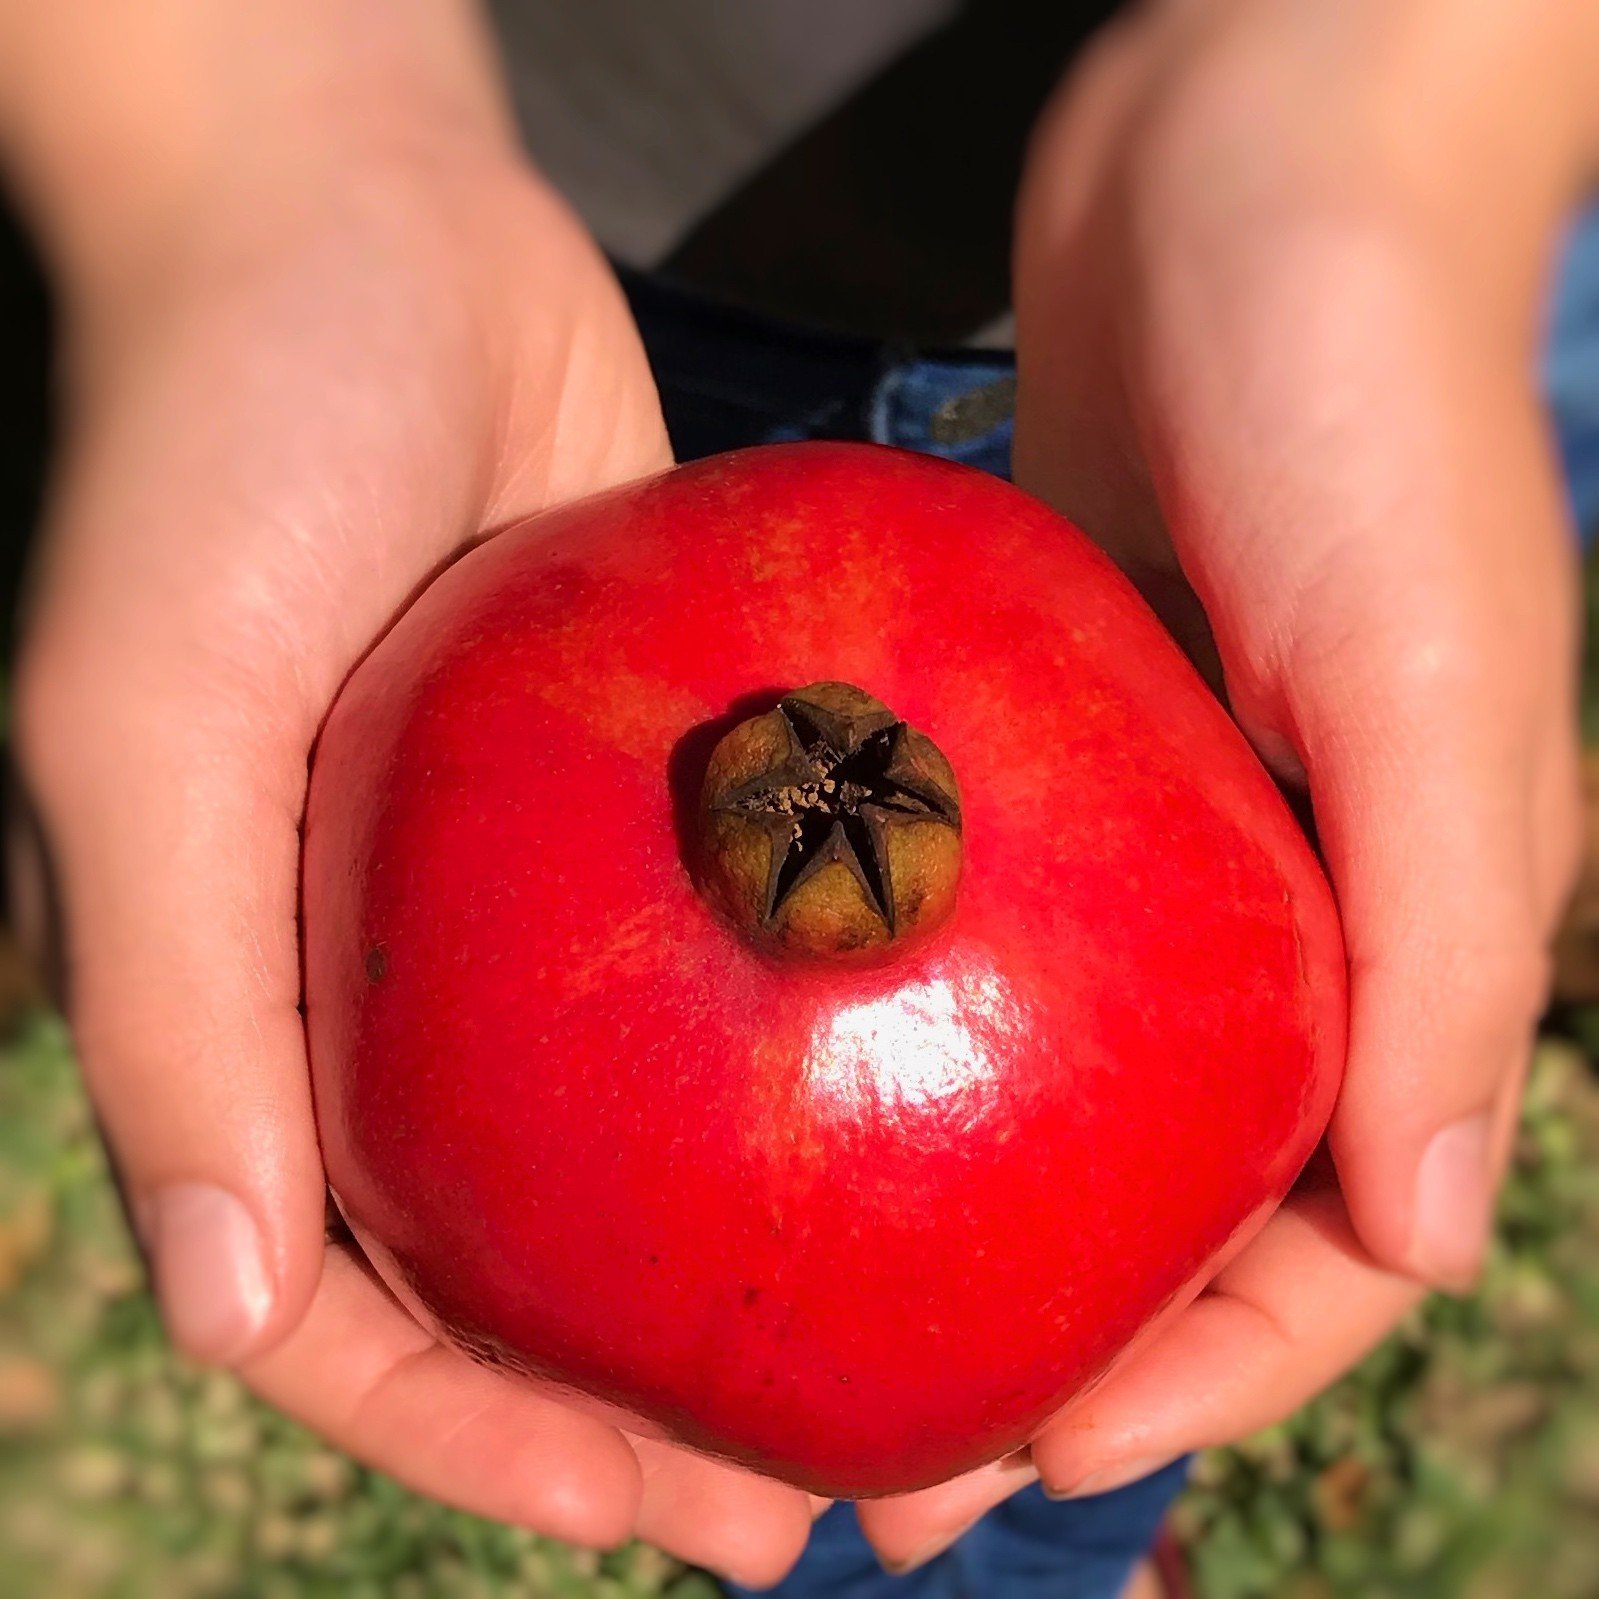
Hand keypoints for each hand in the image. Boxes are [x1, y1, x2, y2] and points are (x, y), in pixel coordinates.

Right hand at [7, 11, 813, 1582]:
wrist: (360, 230)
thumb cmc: (212, 448)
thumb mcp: (138, 715)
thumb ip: (168, 1000)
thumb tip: (219, 1296)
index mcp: (250, 1005)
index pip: (345, 1297)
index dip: (484, 1434)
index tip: (660, 1511)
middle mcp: (383, 980)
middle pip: (515, 1256)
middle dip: (647, 1397)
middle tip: (812, 1501)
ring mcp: (517, 899)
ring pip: (632, 1140)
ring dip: (748, 1261)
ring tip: (903, 1357)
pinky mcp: (639, 792)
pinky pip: (723, 960)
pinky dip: (806, 1052)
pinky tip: (933, 1113)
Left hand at [858, 0, 1598, 1566]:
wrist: (1246, 172)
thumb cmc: (1371, 389)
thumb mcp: (1438, 663)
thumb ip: (1450, 945)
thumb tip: (1423, 1241)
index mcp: (1398, 927)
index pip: (1320, 1238)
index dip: (1190, 1377)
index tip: (1023, 1457)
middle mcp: (1276, 907)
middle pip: (1158, 1201)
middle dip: (1035, 1345)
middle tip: (869, 1458)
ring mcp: (1152, 835)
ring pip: (1050, 1096)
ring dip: (941, 1221)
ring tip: (794, 1321)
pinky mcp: (1042, 743)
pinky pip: (966, 937)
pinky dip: (887, 1037)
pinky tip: (763, 1085)